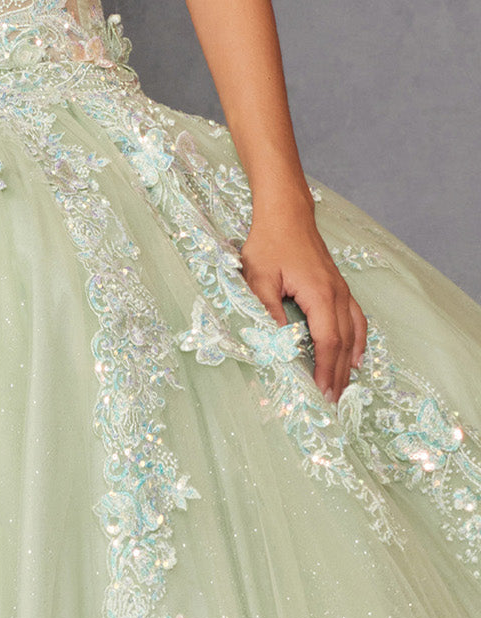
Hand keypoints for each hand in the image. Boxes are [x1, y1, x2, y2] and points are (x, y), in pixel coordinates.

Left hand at [239, 205, 367, 405]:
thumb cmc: (269, 242)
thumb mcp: (258, 277)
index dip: (326, 369)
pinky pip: (356, 319)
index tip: (322, 393)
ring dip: (349, 362)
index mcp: (319, 294)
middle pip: (344, 342)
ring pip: (353, 333)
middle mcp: (337, 294)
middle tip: (333, 403)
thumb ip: (267, 309)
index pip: (328, 341)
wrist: (286, 213)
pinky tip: (356, 356)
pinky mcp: (339, 287)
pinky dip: (358, 341)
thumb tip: (275, 342)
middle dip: (338, 374)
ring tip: (343, 388)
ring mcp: (341, 290)